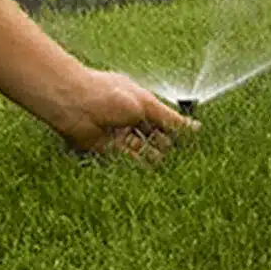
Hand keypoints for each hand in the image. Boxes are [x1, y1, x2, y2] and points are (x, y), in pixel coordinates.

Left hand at [54, 67, 201, 165]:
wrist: (74, 105)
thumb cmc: (109, 95)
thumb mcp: (146, 106)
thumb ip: (170, 120)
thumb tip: (196, 128)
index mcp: (139, 100)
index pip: (163, 118)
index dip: (177, 130)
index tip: (194, 145)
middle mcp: (129, 117)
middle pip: (153, 136)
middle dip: (168, 146)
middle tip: (186, 162)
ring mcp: (118, 133)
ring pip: (142, 150)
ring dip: (155, 159)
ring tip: (174, 172)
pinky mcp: (107, 150)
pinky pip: (127, 161)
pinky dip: (140, 167)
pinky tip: (154, 174)